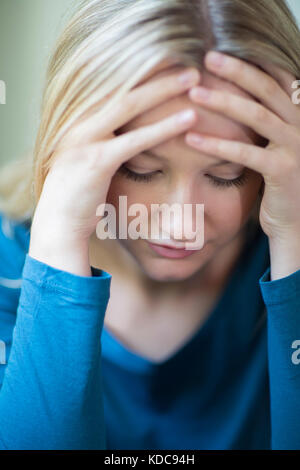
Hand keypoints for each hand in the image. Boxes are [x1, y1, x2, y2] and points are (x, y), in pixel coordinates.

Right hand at [29, 66, 200, 274]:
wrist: (59, 221)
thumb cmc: (80, 192)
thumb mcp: (91, 156)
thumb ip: (108, 137)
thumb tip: (134, 127)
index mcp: (78, 117)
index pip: (114, 84)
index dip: (143, 70)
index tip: (170, 62)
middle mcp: (78, 121)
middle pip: (122, 85)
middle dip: (156, 71)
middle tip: (187, 62)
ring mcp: (85, 138)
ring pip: (129, 104)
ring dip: (164, 89)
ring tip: (194, 78)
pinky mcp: (97, 160)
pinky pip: (135, 139)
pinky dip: (164, 127)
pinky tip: (188, 120)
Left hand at [185, 51, 299, 279]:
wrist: (296, 221)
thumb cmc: (279, 183)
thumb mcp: (274, 147)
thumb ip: (262, 124)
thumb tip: (233, 100)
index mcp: (297, 116)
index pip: (276, 80)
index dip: (250, 63)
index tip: (220, 52)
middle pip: (267, 88)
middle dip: (236, 70)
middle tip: (206, 58)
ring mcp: (296, 146)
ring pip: (257, 115)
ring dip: (223, 101)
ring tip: (193, 93)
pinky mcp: (283, 170)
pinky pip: (246, 153)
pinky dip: (217, 144)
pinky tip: (191, 138)